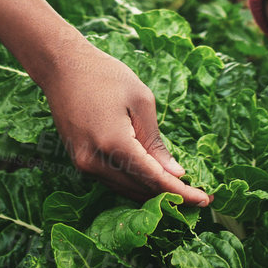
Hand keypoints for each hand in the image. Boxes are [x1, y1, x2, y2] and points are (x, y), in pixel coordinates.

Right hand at [36, 39, 212, 208]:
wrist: (63, 66)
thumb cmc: (106, 76)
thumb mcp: (141, 101)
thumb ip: (156, 142)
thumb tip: (174, 174)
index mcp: (114, 143)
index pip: (154, 178)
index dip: (181, 193)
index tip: (205, 200)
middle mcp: (94, 161)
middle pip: (139, 188)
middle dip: (170, 196)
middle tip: (199, 196)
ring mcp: (83, 163)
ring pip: (124, 188)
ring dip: (151, 192)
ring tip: (180, 191)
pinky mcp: (79, 160)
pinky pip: (111, 179)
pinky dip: (133, 182)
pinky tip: (151, 180)